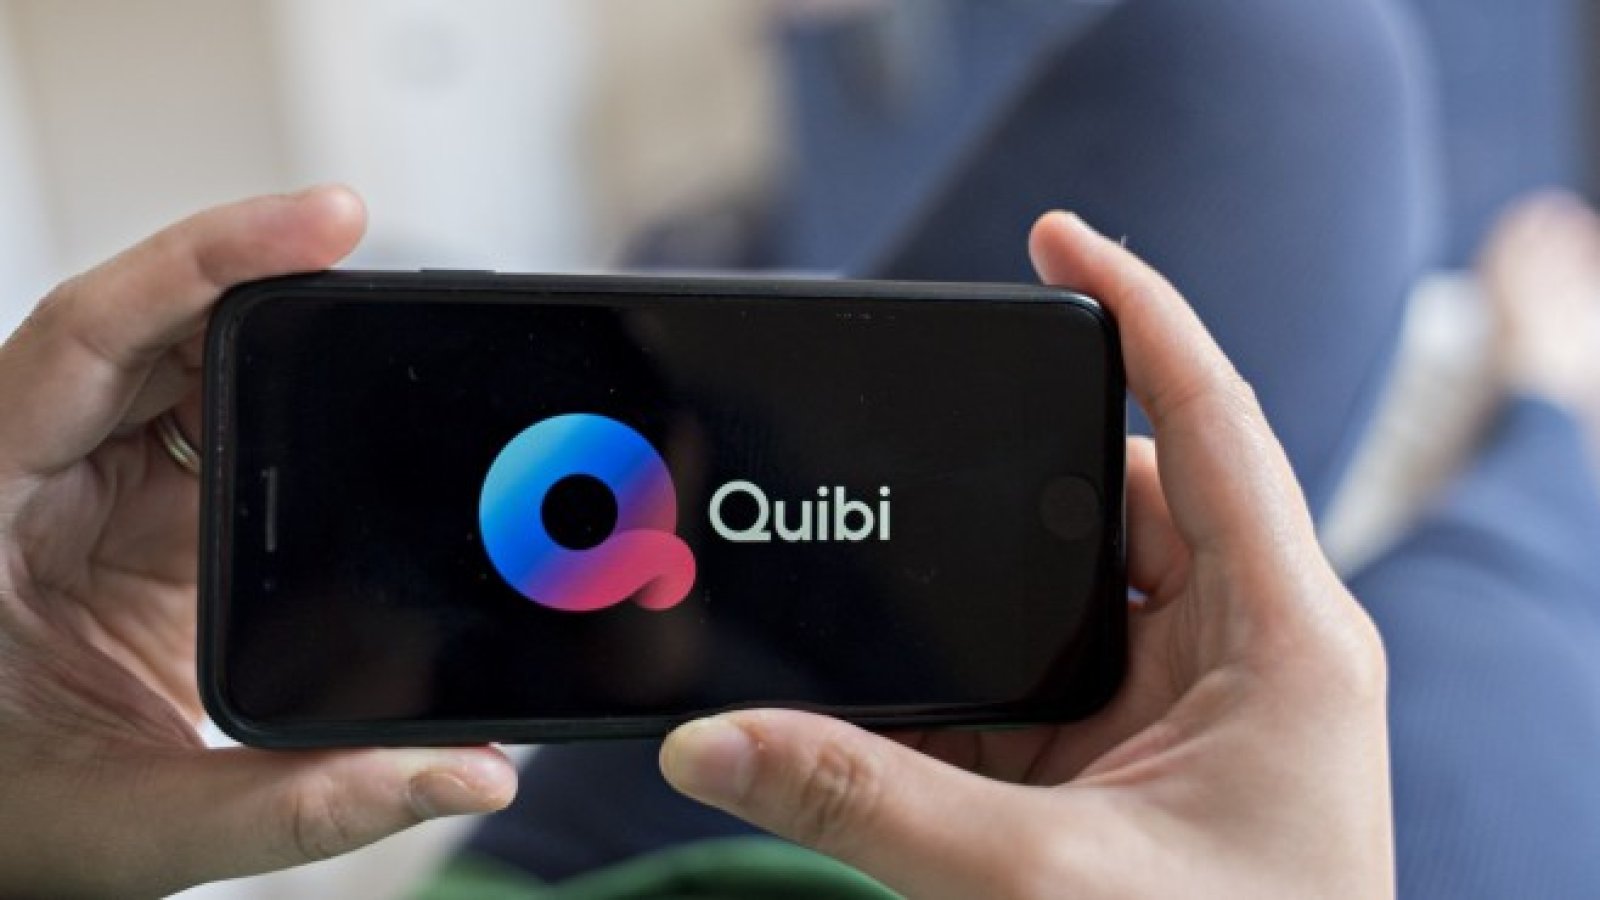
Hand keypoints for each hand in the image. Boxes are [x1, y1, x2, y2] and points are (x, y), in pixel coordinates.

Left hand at [0, 189, 515, 897]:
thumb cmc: (6, 819)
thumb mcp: (136, 827)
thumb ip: (300, 806)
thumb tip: (467, 771)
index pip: (84, 334)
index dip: (205, 260)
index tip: (324, 222)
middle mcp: (32, 472)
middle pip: (156, 325)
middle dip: (273, 281)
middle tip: (384, 271)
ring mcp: (90, 488)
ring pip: (191, 363)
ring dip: (291, 343)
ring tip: (388, 332)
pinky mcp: (146, 514)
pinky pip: (218, 424)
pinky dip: (296, 409)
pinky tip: (358, 411)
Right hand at [660, 212, 1391, 897]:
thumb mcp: (1037, 885)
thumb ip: (861, 805)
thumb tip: (707, 743)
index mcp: (1283, 637)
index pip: (1208, 421)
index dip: (1138, 309)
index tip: (1055, 236)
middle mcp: (1245, 646)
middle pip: (1115, 502)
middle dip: (1015, 487)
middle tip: (913, 471)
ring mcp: (1189, 701)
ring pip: (1070, 593)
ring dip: (986, 600)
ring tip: (901, 596)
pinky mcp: (1138, 755)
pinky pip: (1046, 675)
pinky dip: (977, 679)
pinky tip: (913, 696)